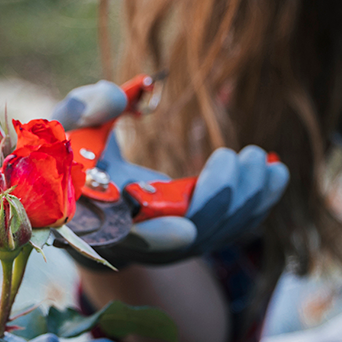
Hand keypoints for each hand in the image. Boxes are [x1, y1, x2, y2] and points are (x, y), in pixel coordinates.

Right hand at [51, 81, 289, 265]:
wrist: (86, 192)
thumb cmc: (72, 156)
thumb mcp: (65, 128)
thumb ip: (82, 110)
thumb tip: (112, 96)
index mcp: (100, 220)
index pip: (128, 238)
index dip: (156, 240)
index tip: (186, 231)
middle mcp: (139, 242)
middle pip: (190, 234)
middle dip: (224, 198)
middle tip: (248, 156)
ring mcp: (169, 245)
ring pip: (217, 233)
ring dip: (249, 200)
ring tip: (269, 163)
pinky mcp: (193, 238)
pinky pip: (230, 227)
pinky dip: (256, 204)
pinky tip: (275, 175)